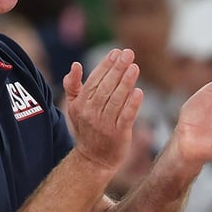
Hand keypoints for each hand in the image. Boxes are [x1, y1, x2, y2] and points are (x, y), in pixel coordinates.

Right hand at [62, 49, 143, 172]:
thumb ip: (73, 86)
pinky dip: (132, 104)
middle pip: (106, 87)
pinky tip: (139, 92)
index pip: (94, 80)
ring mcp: (104, 124)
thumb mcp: (74, 108)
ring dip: (126, 82)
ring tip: (135, 67)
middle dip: (117, 68)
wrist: (93, 159)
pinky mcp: (118, 134)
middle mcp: (91, 113)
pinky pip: (126, 116)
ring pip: (116, 99)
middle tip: (128, 53)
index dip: (106, 65)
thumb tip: (75, 65)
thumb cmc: (86, 128)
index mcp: (81, 104)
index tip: (116, 52)